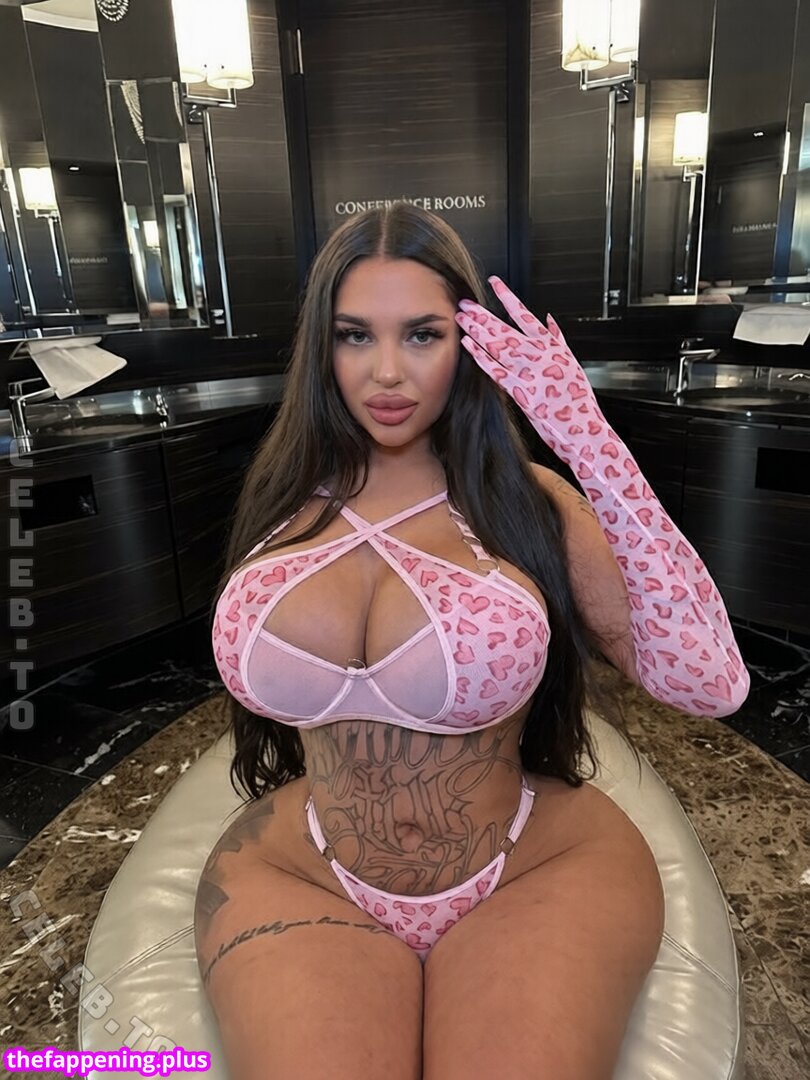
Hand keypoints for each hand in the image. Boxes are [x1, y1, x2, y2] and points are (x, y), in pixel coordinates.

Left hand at [455, 276, 597, 420]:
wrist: (581, 426)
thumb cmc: (577, 397)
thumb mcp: (573, 361)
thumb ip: (559, 339)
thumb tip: (550, 319)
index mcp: (550, 345)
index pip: (524, 314)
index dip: (507, 297)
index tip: (494, 283)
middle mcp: (537, 355)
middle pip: (504, 328)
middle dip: (483, 315)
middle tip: (465, 304)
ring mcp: (527, 372)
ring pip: (496, 345)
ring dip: (477, 331)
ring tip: (462, 319)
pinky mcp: (519, 391)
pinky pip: (495, 370)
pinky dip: (480, 356)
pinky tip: (468, 345)